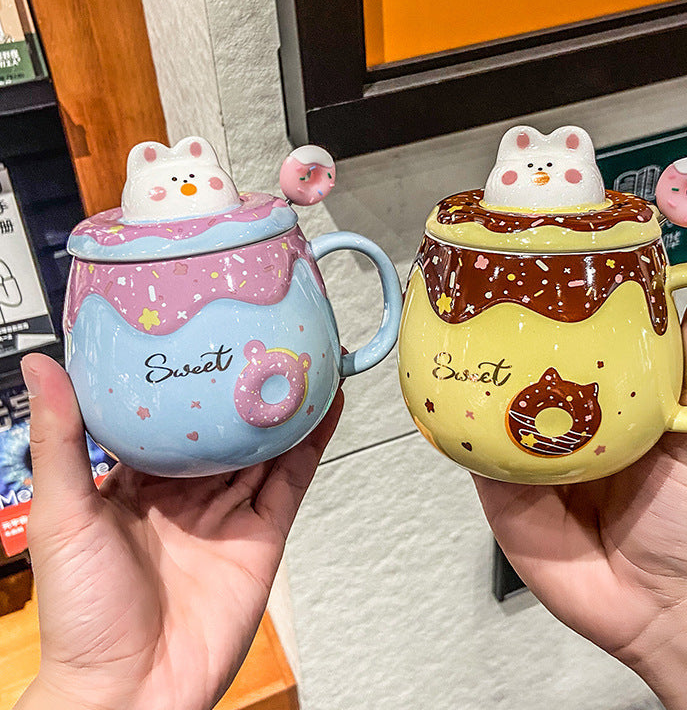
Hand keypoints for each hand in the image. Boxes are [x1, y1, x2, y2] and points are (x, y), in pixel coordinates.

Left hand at [16, 354, 342, 709]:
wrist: (130, 691)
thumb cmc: (83, 614)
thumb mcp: (63, 513)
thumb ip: (61, 438)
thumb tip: (41, 366)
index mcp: (138, 481)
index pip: (170, 414)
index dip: (189, 374)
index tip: (203, 333)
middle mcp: (187, 492)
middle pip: (226, 425)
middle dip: (245, 383)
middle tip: (266, 333)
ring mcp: (228, 512)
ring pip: (265, 445)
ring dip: (286, 404)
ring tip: (304, 357)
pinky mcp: (262, 534)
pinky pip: (291, 480)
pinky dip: (311, 443)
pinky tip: (324, 409)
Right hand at [474, 290, 686, 660]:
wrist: (654, 607)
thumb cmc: (682, 522)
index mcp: (601, 405)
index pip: (570, 350)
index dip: (555, 316)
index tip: (542, 274)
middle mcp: (557, 425)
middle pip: (520, 375)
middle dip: (500, 340)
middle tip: (482, 295)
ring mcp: (525, 457)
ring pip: (488, 410)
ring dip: (472, 379)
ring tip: (455, 334)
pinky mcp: (501, 490)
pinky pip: (473, 455)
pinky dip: (458, 430)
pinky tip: (447, 398)